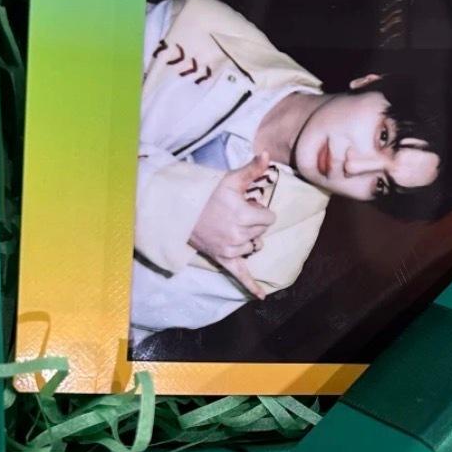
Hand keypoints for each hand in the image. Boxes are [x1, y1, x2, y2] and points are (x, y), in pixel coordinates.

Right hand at [188, 156, 276, 298]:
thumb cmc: (207, 194)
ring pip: (254, 247)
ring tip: (230, 227)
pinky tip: (261, 296)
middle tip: (234, 215)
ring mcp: (231, 249)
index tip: (245, 205)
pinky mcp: (224, 259)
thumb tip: (267, 155)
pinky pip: (241, 276)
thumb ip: (251, 169)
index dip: (259, 211)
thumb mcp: (230, 180)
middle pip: (262, 232)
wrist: (181, 211)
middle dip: (253, 223)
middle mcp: (239, 235)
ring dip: (248, 239)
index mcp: (244, 216)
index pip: (269, 218)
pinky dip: (252, 286)